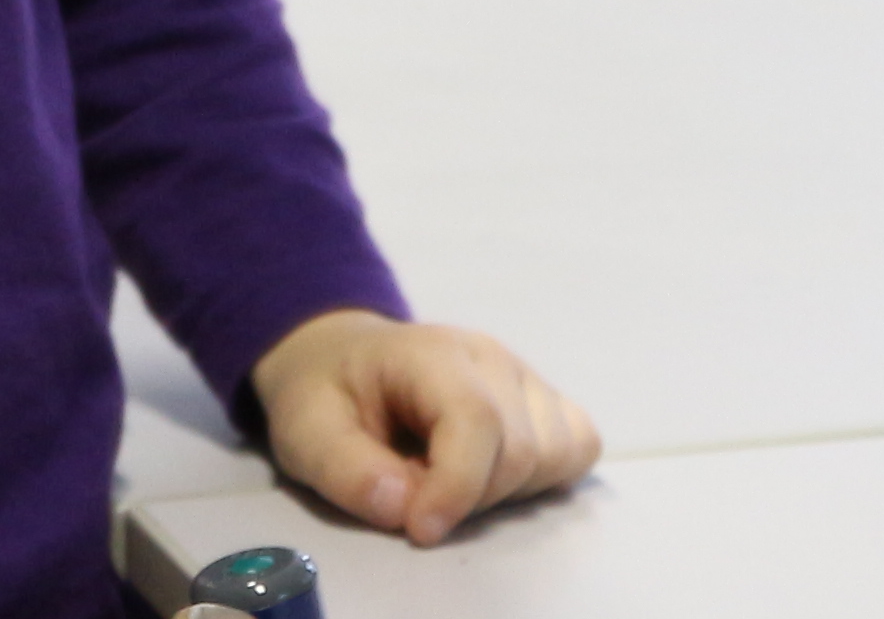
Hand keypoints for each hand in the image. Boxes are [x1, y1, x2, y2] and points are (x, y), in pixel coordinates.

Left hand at [250, 309, 597, 546]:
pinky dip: (545, 478)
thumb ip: (346, 469)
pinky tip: (491, 477)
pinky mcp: (544, 401)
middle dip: (469, 496)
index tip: (420, 530)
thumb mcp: (305, 431)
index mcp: (430, 353)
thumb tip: (403, 508)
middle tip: (415, 494)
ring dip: (506, 491)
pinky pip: (579, 447)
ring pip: (556, 454)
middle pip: (520, 449)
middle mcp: (491, 358)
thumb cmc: (326, 394)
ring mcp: (524, 377)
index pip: (475, 419)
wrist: (345, 360)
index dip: (457, 486)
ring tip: (448, 480)